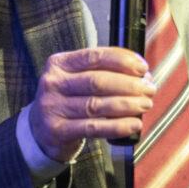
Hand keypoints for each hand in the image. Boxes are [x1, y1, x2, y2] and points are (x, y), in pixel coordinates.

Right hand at [29, 47, 155, 161]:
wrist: (39, 131)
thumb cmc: (68, 99)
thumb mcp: (76, 78)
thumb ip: (103, 71)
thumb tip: (142, 74)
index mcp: (59, 63)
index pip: (95, 56)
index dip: (122, 61)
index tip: (143, 68)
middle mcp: (53, 83)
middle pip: (98, 81)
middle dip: (129, 85)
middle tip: (149, 89)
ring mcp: (52, 107)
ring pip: (97, 105)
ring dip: (127, 105)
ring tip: (145, 104)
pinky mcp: (57, 130)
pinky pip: (93, 128)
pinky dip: (118, 126)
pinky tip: (134, 123)